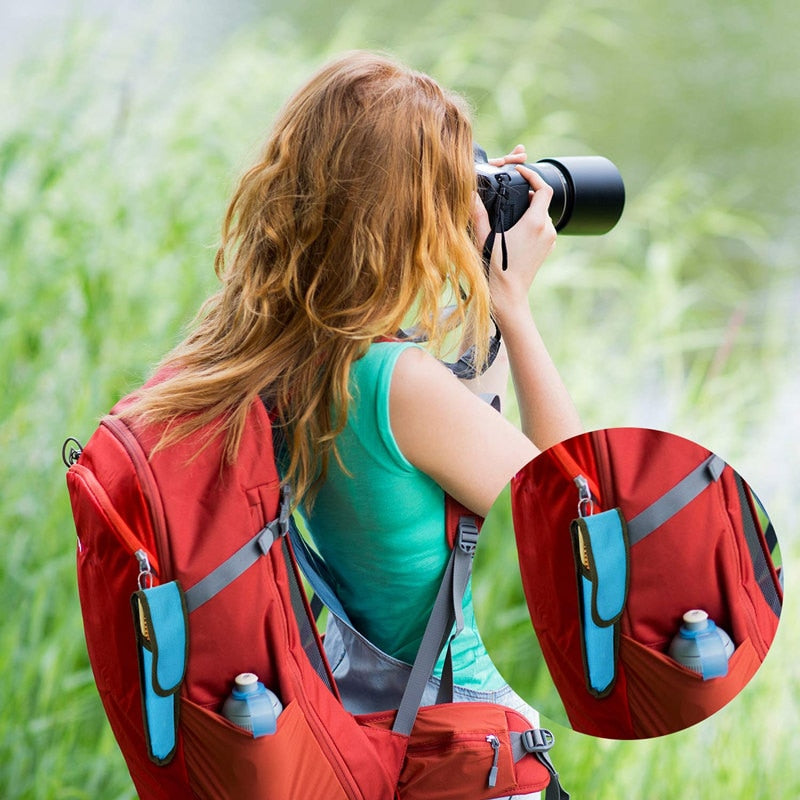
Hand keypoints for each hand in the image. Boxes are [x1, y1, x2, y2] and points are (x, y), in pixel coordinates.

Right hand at [471, 146, 556, 327]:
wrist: (508, 295)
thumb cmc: (495, 268)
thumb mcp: (484, 238)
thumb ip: (478, 214)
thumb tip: (470, 195)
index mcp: (534, 222)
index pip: (543, 189)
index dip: (533, 176)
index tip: (521, 172)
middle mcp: (547, 229)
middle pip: (542, 202)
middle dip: (528, 195)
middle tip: (511, 193)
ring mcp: (549, 241)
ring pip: (542, 216)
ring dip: (530, 211)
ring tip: (511, 214)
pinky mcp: (548, 249)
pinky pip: (543, 229)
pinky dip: (532, 224)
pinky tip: (516, 231)